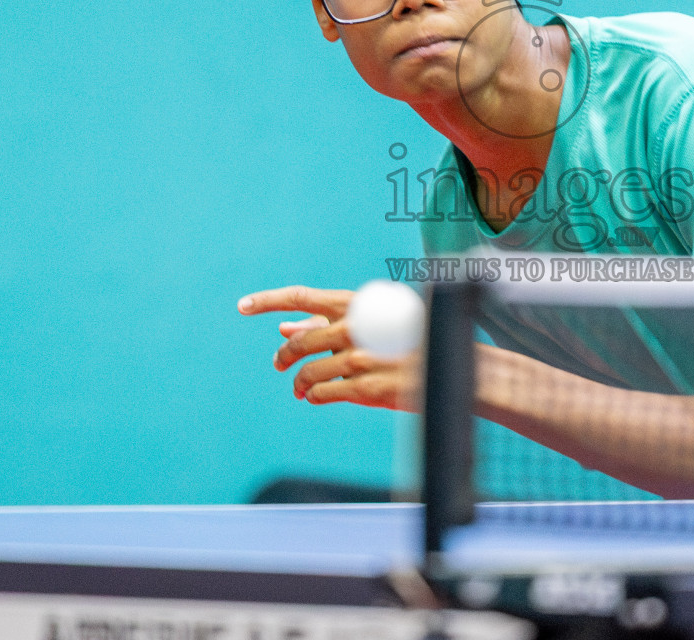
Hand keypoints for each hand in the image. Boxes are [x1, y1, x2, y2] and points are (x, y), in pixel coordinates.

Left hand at [237, 285, 418, 411]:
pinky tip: (315, 396)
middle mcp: (357, 328)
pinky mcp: (367, 388)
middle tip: (279, 365)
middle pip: (300, 342)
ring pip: (309, 372)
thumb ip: (328, 325)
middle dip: (284, 356)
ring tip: (299, 389)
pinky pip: (323, 393)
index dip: (268, 300)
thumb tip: (284, 328)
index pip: (302, 297)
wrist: (451, 367)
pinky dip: (314, 395)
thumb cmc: (408, 342)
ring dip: (298, 382)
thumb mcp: (371, 324)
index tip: (242, 306)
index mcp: (357, 305)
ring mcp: (362, 358)